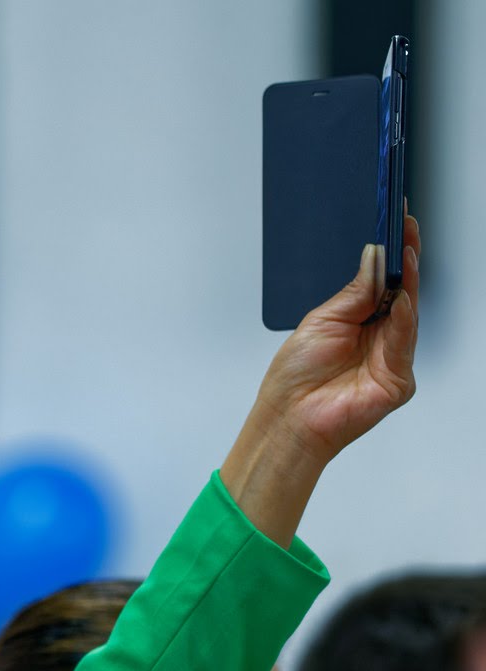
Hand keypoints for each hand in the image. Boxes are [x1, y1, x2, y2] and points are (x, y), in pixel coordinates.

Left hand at [251, 212, 420, 467]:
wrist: (287, 420)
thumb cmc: (295, 379)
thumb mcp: (321, 322)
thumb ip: (354, 293)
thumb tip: (375, 256)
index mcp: (359, 321)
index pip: (383, 281)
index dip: (392, 253)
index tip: (396, 223)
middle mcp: (379, 337)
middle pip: (402, 291)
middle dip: (406, 258)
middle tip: (407, 228)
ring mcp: (390, 357)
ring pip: (408, 312)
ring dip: (409, 281)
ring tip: (406, 252)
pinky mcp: (397, 379)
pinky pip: (404, 342)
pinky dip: (404, 319)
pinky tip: (401, 298)